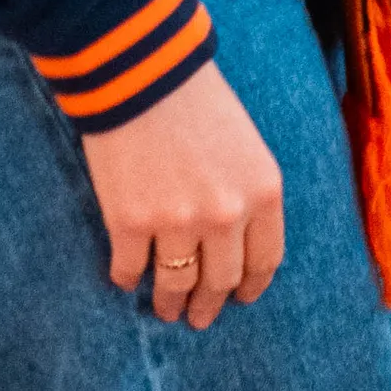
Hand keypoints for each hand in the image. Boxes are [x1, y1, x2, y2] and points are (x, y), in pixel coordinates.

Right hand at [84, 63, 285, 322]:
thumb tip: (237, 242)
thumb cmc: (197, 101)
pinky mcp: (131, 223)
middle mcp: (227, 216)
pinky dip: (127, 279)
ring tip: (165, 309)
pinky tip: (126, 279)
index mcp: (264, 193)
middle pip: (222, 281)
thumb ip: (248, 194)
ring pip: (177, 284)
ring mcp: (178, 223)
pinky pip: (130, 269)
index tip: (240, 298)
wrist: (142, 73)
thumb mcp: (247, 146)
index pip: (264, 260)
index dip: (251, 287)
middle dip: (210, 305)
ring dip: (170, 303)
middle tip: (200, 317)